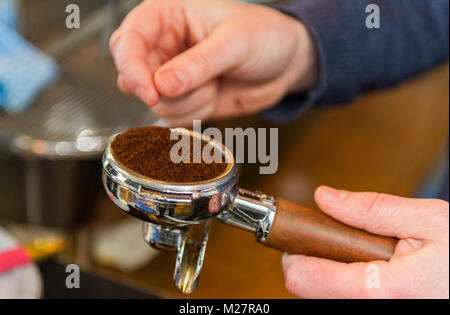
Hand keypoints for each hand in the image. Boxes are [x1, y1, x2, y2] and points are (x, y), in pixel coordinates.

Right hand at [110, 0, 317, 125]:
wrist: (285, 64)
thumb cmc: (265, 37)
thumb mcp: (234, 43)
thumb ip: (198, 64)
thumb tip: (162, 85)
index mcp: (168, 16)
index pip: (128, 40)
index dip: (132, 68)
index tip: (150, 92)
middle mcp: (164, 46)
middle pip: (134, 76)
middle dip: (161, 90)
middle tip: (193, 88)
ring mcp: (172, 75)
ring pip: (155, 102)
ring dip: (187, 102)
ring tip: (215, 83)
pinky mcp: (184, 98)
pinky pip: (173, 116)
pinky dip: (194, 113)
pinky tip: (214, 95)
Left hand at [282, 186, 448, 298]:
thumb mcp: (429, 221)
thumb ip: (372, 209)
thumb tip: (325, 197)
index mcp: (380, 291)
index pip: (304, 278)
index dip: (295, 253)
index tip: (302, 234)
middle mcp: (373, 312)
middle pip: (308, 290)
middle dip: (315, 259)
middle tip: (338, 239)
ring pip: (325, 296)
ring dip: (332, 270)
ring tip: (364, 254)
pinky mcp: (379, 312)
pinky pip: (344, 298)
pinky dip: (345, 281)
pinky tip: (369, 268)